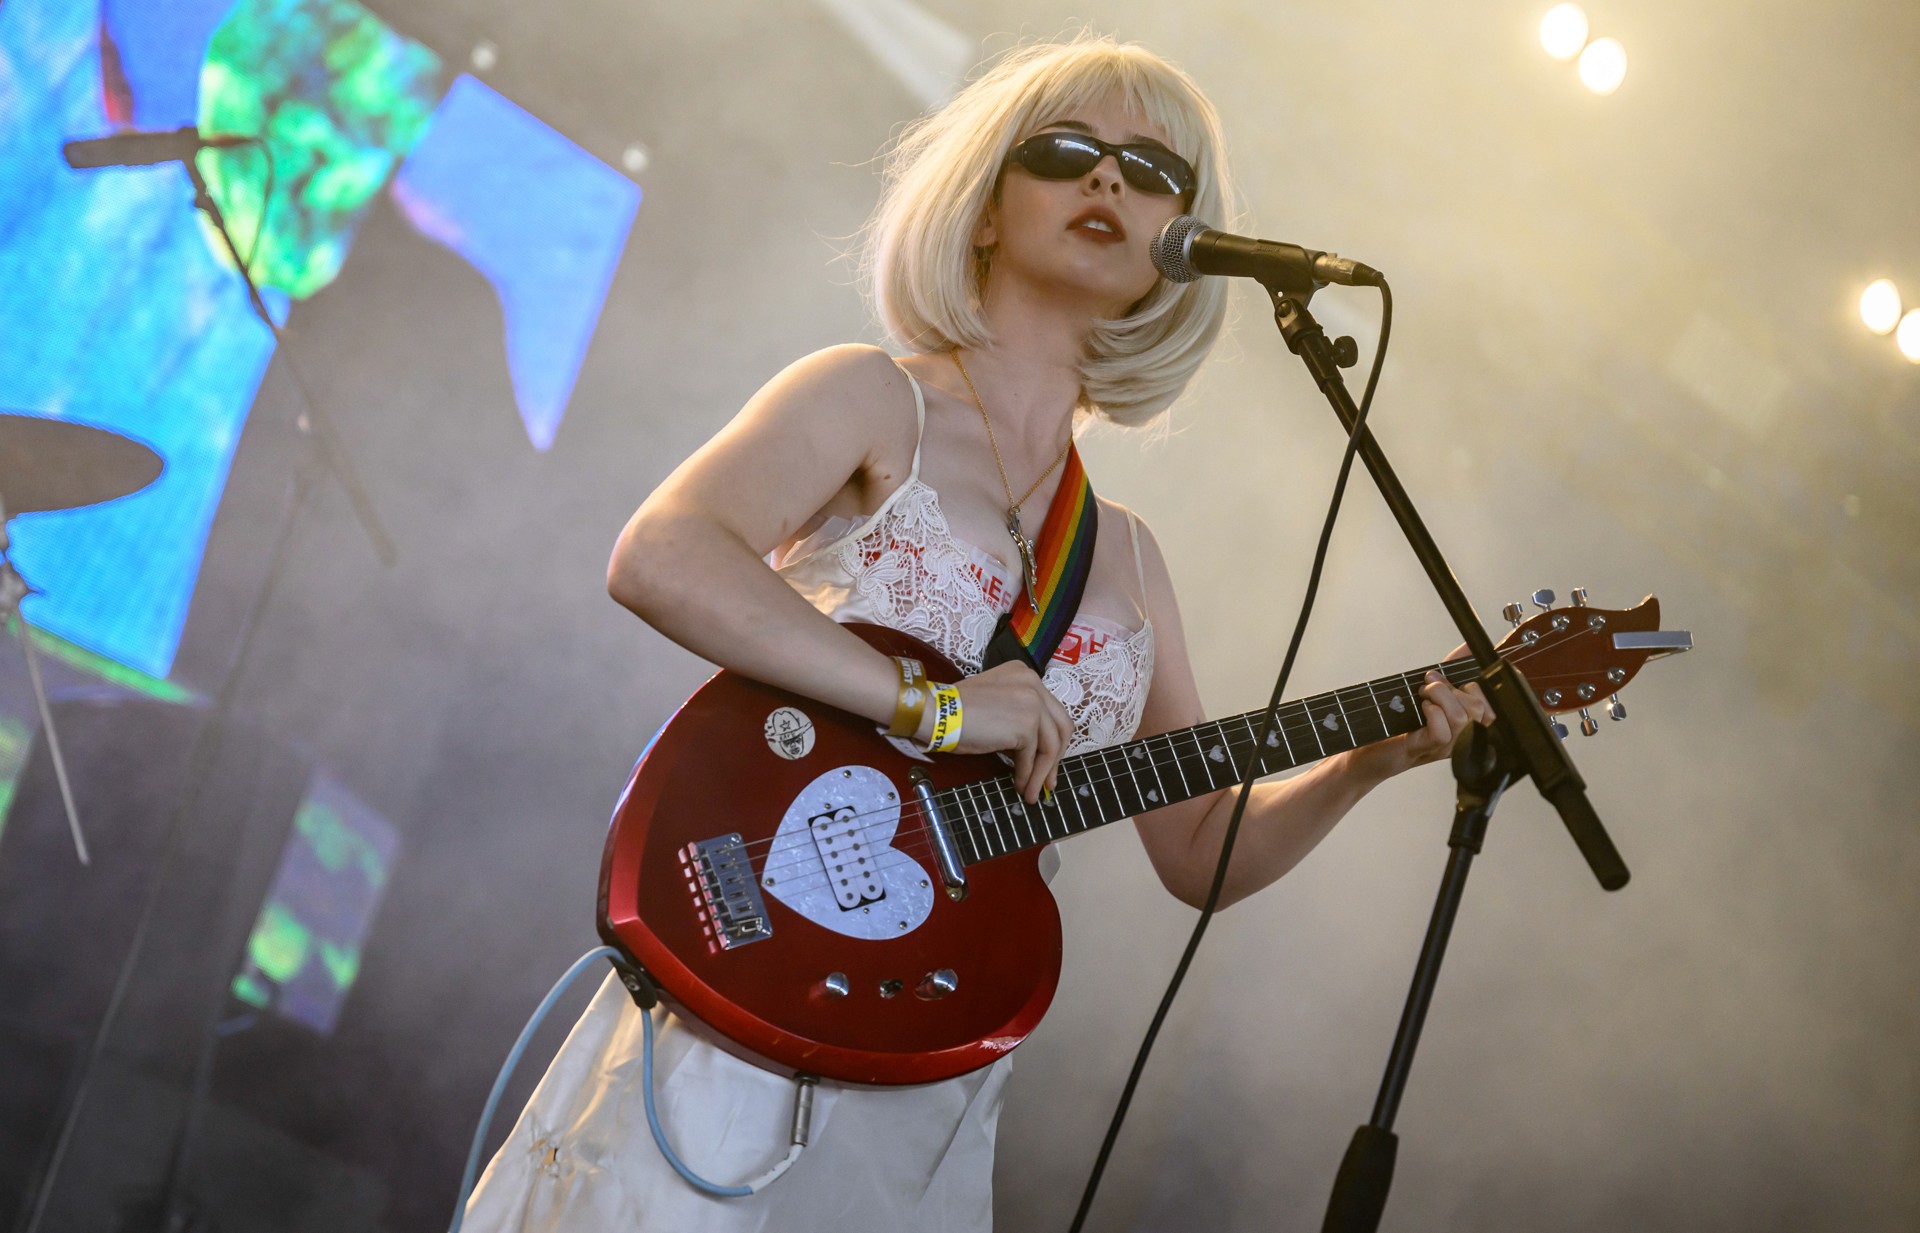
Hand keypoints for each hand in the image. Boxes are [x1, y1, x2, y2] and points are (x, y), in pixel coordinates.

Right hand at [920, 660, 1072, 803]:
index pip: (1052, 711)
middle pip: (1061, 727)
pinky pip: (1032, 757)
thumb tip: (1034, 752)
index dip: (1053, 740)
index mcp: (1025, 675)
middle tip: (1049, 781)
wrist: (936, 712)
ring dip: (1042, 773)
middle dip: (1056, 758)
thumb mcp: (995, 704)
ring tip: (1032, 792)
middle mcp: (1034, 683)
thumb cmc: (956, 711)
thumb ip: (1017, 716)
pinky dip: (1027, 774)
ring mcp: (1033, 703)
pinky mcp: (1026, 725)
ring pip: (1050, 745)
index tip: (1047, 762)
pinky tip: (1019, 785)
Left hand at [1346, 650, 1493, 784]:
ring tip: (1423, 694)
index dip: (1476, 686)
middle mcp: (1462, 739)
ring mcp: (1446, 747)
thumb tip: (1467, 648)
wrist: (1367, 752)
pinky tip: (1421, 709)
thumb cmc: (1398, 724)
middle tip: (1429, 685)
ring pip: (1461, 717)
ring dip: (1439, 695)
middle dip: (1451, 686)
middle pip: (1478, 708)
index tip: (1454, 677)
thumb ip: (1450, 672)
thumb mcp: (1428, 692)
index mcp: (1468, 725)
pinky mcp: (1426, 748)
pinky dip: (1431, 712)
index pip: (1492, 707)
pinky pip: (1442, 731)